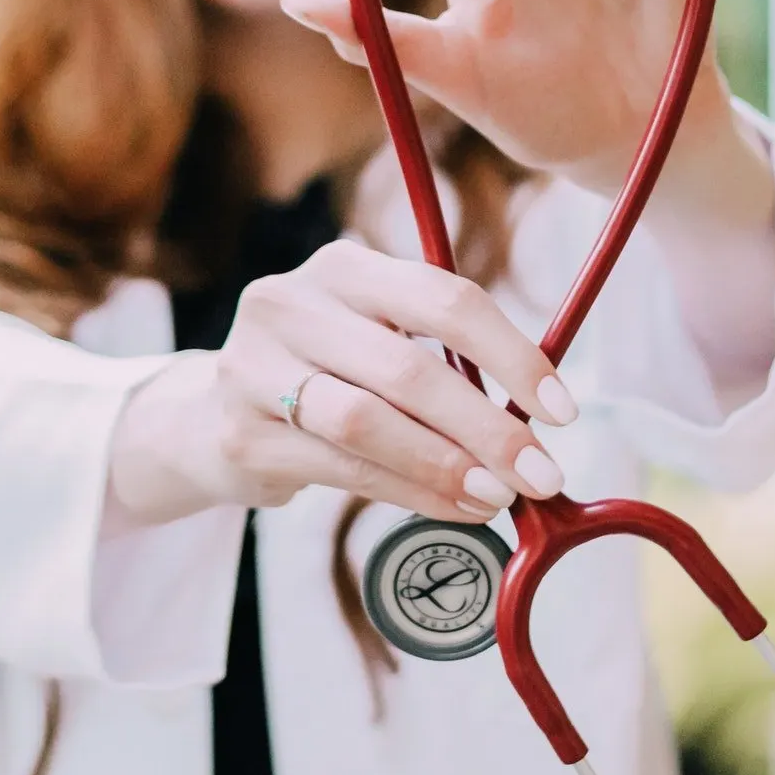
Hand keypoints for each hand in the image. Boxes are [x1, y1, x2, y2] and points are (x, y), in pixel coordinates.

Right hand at [104, 240, 577, 528]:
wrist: (212, 417)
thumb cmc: (327, 375)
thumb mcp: (377, 341)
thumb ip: (444, 362)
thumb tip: (540, 420)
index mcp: (343, 266)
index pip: (444, 298)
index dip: (513, 354)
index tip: (562, 409)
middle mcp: (290, 301)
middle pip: (408, 365)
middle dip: (487, 426)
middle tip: (543, 473)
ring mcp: (253, 365)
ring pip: (367, 420)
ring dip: (445, 465)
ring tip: (499, 496)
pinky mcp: (240, 431)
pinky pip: (341, 467)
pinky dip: (409, 492)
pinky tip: (454, 507)